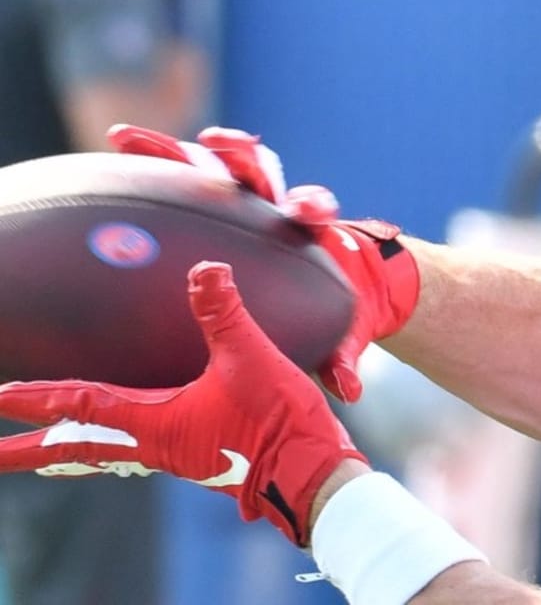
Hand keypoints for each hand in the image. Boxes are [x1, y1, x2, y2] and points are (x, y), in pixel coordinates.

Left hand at [0, 262, 365, 546]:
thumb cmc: (277, 422)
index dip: (39, 399)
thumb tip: (205, 269)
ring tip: (44, 446)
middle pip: (78, 448)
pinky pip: (136, 447)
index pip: (82, 408)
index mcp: (156, 425)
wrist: (310, 471)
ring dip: (69, 445)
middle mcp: (155, 446)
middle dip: (31, 450)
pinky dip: (112, 440)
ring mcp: (176, 453)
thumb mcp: (251, 358)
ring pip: (105, 450)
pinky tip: (126, 430)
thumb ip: (224, 313)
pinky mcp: (198, 453)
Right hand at [107, 124, 420, 402]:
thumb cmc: (335, 306)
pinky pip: (179, 178)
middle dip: (240, 155)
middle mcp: (276, 205)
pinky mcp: (215, 201)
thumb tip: (349, 389)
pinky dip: (149, 166)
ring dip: (176, 149)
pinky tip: (105, 162)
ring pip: (211, 165)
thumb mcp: (342, 331)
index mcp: (308, 231)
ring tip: (126, 139)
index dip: (310, 204)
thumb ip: (342, 356)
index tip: (303, 208)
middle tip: (216, 142)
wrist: (333, 280)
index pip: (313, 209)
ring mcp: (244, 199)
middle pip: (261, 170)